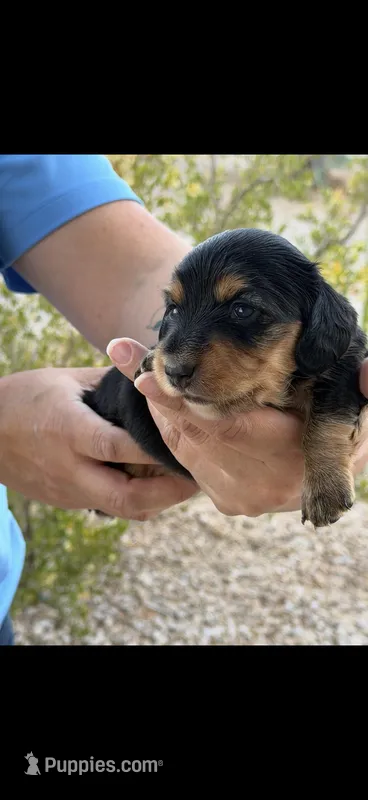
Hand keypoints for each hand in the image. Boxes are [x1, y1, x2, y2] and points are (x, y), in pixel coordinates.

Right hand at [0, 367, 195, 520]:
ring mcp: (68, 489)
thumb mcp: (63, 380)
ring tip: (185, 485)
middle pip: (125, 494)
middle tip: (198, 477)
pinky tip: (158, 488)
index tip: (188, 441)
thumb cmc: (24, 398)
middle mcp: (69, 466)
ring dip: (158, 502)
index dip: (154, 448)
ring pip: (122, 509)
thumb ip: (106, 383)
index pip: (117, 446)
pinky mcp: (68, 501)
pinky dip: (138, 502)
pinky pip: (111, 507)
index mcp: (68, 430)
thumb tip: (148, 378)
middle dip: (167, 492)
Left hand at [107, 339, 367, 516]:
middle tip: (123, 351)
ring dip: (157, 405)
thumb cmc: (340, 427)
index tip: (145, 375)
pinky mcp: (227, 501)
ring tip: (131, 361)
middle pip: (194, 435)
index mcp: (293, 457)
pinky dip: (169, 424)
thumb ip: (367, 388)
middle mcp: (263, 484)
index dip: (183, 402)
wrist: (328, 471)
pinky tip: (158, 394)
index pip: (228, 428)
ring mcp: (242, 497)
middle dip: (157, 392)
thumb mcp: (359, 410)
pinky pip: (185, 457)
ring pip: (183, 445)